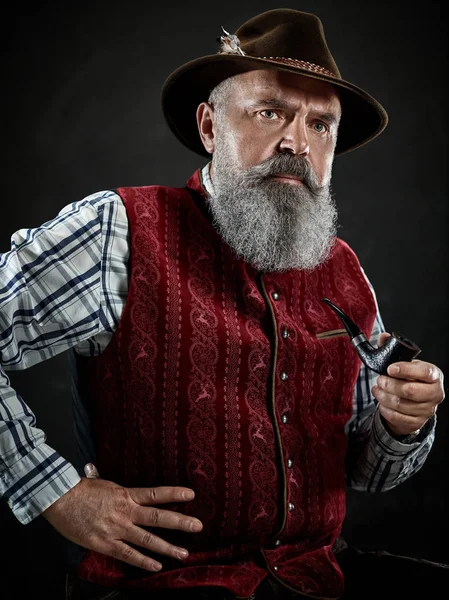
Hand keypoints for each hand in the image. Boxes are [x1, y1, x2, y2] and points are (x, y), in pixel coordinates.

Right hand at [42, 463, 202, 571]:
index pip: (155, 494)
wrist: (59, 500)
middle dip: (180, 523)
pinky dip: (143, 561)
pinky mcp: (105, 544)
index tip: (191, 495)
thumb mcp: (103, 483)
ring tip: (184, 553)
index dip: (174, 494)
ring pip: (147, 540)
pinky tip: (156, 566)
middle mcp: (125, 512)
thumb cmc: (80, 490)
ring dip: (167, 547)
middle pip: (158, 518)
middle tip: (198, 527)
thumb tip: (118, 483)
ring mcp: (116, 529)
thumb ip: (116, 488)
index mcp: (126, 495)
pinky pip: (128, 554)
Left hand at [372, 332, 444, 436]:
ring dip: (383, 396)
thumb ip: (393, 349)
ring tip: (377, 388)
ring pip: (400, 404)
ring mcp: (428, 409)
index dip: (406, 370)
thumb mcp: (404, 363)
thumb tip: (384, 336)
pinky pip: (397, 417)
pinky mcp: (418, 422)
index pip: (424, 372)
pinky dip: (385, 409)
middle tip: (380, 379)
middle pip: (410, 391)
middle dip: (390, 384)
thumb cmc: (410, 378)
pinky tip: (381, 401)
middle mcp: (435, 393)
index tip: (390, 368)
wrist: (415, 402)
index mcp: (434, 375)